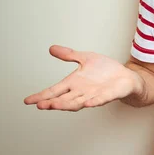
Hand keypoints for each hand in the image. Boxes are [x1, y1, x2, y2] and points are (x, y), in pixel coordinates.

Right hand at [24, 45, 142, 110]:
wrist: (125, 76)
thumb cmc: (105, 70)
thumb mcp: (85, 58)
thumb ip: (69, 55)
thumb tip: (52, 48)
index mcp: (74, 83)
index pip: (55, 90)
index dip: (42, 95)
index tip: (27, 100)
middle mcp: (81, 92)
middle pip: (64, 99)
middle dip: (52, 102)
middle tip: (40, 105)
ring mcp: (94, 95)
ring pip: (78, 102)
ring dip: (67, 104)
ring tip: (55, 106)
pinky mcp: (108, 95)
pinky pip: (100, 99)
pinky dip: (94, 101)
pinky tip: (88, 103)